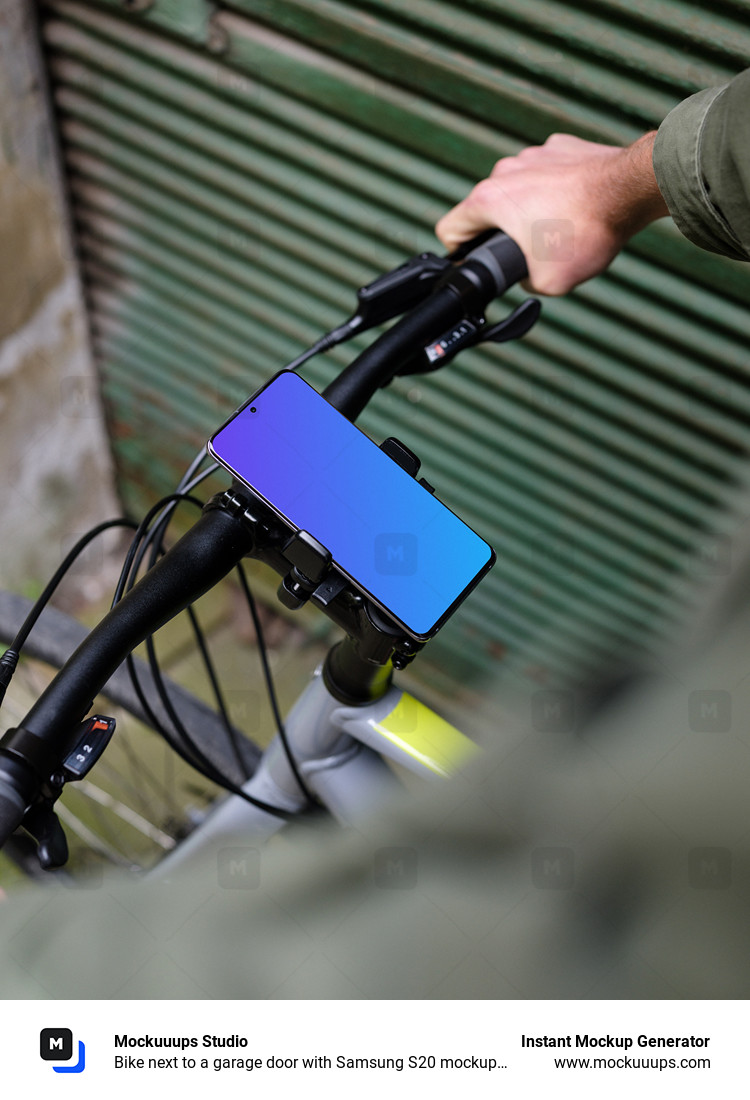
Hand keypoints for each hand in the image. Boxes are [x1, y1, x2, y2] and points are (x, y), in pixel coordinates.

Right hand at [435, 132, 668, 294]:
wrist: (631, 190)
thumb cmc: (587, 233)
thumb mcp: (546, 284)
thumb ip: (522, 282)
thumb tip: (526, 274)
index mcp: (489, 200)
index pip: (449, 230)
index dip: (459, 254)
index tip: (478, 262)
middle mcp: (504, 171)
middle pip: (485, 210)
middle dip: (501, 233)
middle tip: (530, 251)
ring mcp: (532, 154)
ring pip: (517, 191)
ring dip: (529, 211)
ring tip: (560, 229)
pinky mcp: (559, 148)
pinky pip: (546, 175)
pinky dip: (556, 192)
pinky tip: (576, 207)